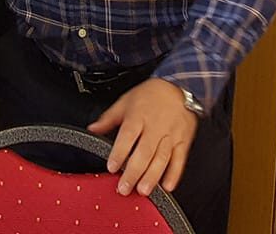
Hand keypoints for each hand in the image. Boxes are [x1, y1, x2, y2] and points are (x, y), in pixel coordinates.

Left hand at [87, 78, 196, 197]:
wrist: (178, 86)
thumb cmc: (150, 94)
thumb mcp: (125, 101)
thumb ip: (109, 118)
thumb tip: (92, 129)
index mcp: (138, 116)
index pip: (128, 136)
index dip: (119, 152)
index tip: (112, 166)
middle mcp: (154, 127)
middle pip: (144, 151)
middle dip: (134, 172)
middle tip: (125, 187)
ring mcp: (170, 134)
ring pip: (161, 157)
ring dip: (152, 176)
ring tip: (143, 190)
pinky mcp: (183, 141)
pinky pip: (179, 159)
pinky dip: (174, 173)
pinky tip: (167, 185)